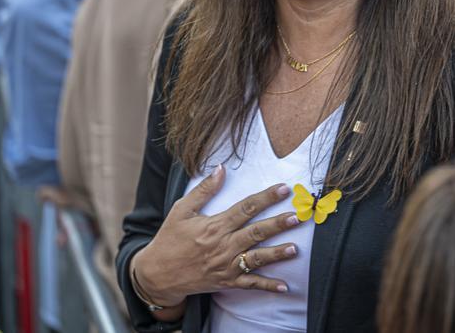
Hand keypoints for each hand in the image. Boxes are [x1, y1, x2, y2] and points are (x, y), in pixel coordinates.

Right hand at [131, 165, 301, 307]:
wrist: (157, 274)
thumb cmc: (169, 238)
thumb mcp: (182, 210)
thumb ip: (204, 190)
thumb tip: (221, 168)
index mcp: (214, 226)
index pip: (245, 208)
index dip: (266, 198)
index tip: (284, 189)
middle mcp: (223, 246)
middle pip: (256, 232)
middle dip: (277, 224)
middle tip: (297, 216)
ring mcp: (226, 266)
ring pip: (257, 258)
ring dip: (277, 254)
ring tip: (295, 248)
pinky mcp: (227, 282)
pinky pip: (250, 284)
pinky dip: (267, 286)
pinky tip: (284, 286)